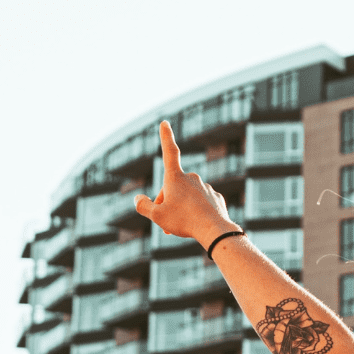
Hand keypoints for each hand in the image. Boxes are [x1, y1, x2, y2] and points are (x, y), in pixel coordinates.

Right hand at [134, 121, 236, 244]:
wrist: (215, 231)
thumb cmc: (184, 221)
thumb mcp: (157, 216)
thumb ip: (143, 206)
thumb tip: (138, 199)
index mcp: (176, 177)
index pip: (169, 152)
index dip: (166, 137)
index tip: (165, 123)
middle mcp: (192, 178)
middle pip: (172, 187)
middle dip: (166, 201)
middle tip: (165, 223)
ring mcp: (206, 188)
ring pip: (186, 197)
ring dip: (180, 209)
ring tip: (180, 225)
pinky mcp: (216, 198)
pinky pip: (200, 204)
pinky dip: (195, 213)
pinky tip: (197, 224)